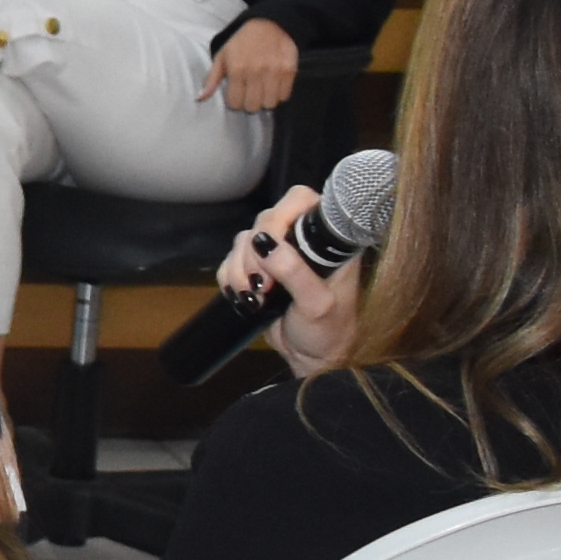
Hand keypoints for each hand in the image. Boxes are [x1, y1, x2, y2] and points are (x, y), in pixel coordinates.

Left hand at [212, 21, 304, 114]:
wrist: (270, 24)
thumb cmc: (242, 43)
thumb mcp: (222, 57)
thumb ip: (211, 79)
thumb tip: (200, 98)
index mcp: (237, 69)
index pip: (235, 103)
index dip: (235, 101)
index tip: (237, 94)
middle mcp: (256, 72)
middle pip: (253, 107)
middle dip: (249, 103)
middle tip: (250, 92)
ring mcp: (274, 72)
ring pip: (269, 104)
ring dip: (265, 100)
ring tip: (262, 89)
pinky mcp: (289, 71)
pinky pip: (284, 96)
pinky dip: (278, 94)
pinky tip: (273, 85)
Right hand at [222, 186, 358, 375]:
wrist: (314, 358)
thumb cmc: (330, 331)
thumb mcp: (318, 305)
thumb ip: (296, 274)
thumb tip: (268, 246)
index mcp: (327, 242)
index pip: (302, 201)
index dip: (281, 216)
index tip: (271, 245)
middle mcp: (302, 241)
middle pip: (266, 220)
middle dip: (255, 252)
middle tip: (262, 283)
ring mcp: (279, 255)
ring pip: (245, 240)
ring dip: (241, 269)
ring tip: (255, 297)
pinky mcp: (257, 270)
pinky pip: (231, 260)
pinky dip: (230, 277)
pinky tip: (244, 297)